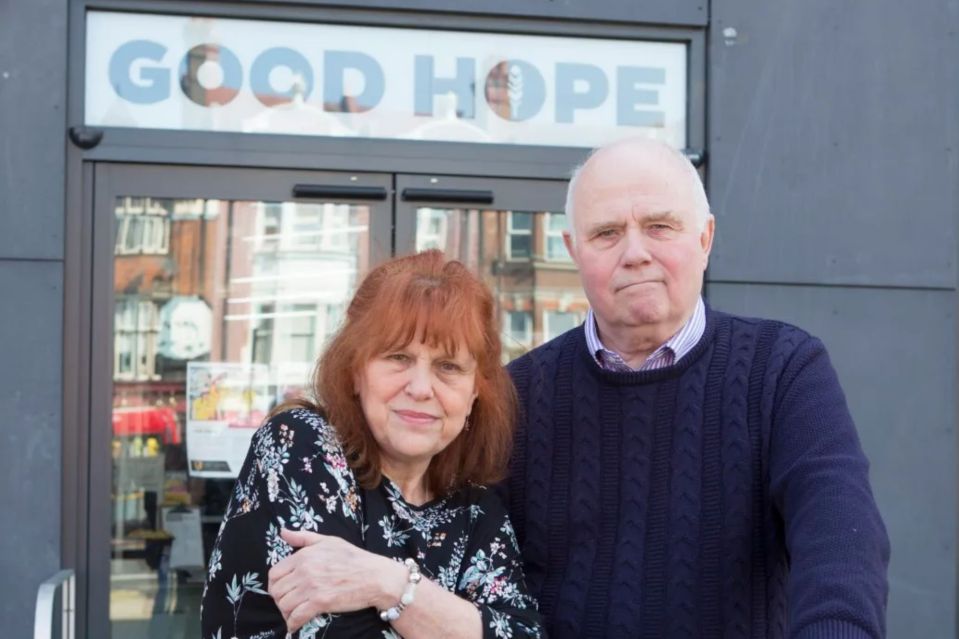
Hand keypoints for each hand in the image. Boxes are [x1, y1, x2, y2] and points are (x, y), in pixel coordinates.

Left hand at [268, 529, 405, 632]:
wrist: (375, 577)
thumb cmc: (354, 558)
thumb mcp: (329, 541)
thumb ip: (303, 537)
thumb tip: (282, 532)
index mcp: (304, 555)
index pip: (274, 573)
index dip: (275, 584)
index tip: (282, 590)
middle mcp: (304, 571)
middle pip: (276, 591)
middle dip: (280, 600)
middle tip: (289, 603)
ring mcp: (311, 587)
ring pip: (284, 605)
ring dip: (286, 612)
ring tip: (293, 614)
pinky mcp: (320, 602)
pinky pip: (296, 617)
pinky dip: (293, 623)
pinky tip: (296, 625)